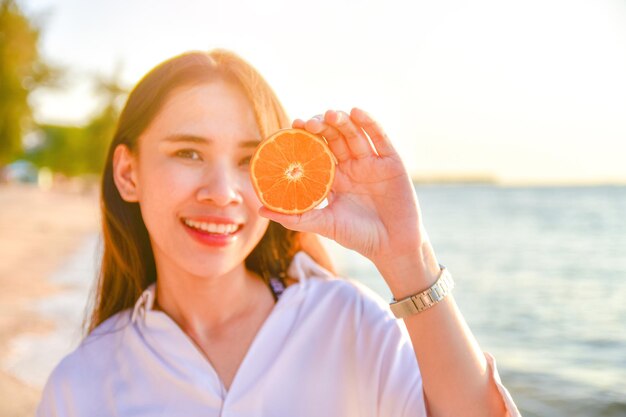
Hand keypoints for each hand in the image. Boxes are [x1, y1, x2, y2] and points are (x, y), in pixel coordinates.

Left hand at [258, 108, 428, 267]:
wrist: (392, 247)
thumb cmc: (358, 237)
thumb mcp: (324, 225)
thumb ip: (296, 217)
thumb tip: (260, 209)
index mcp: (333, 177)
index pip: (316, 150)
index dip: (305, 137)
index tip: (292, 127)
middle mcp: (351, 166)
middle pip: (334, 138)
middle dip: (321, 127)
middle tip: (307, 123)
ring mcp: (371, 163)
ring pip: (354, 134)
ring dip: (342, 122)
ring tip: (329, 116)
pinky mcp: (392, 162)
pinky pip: (380, 138)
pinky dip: (370, 124)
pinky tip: (357, 112)